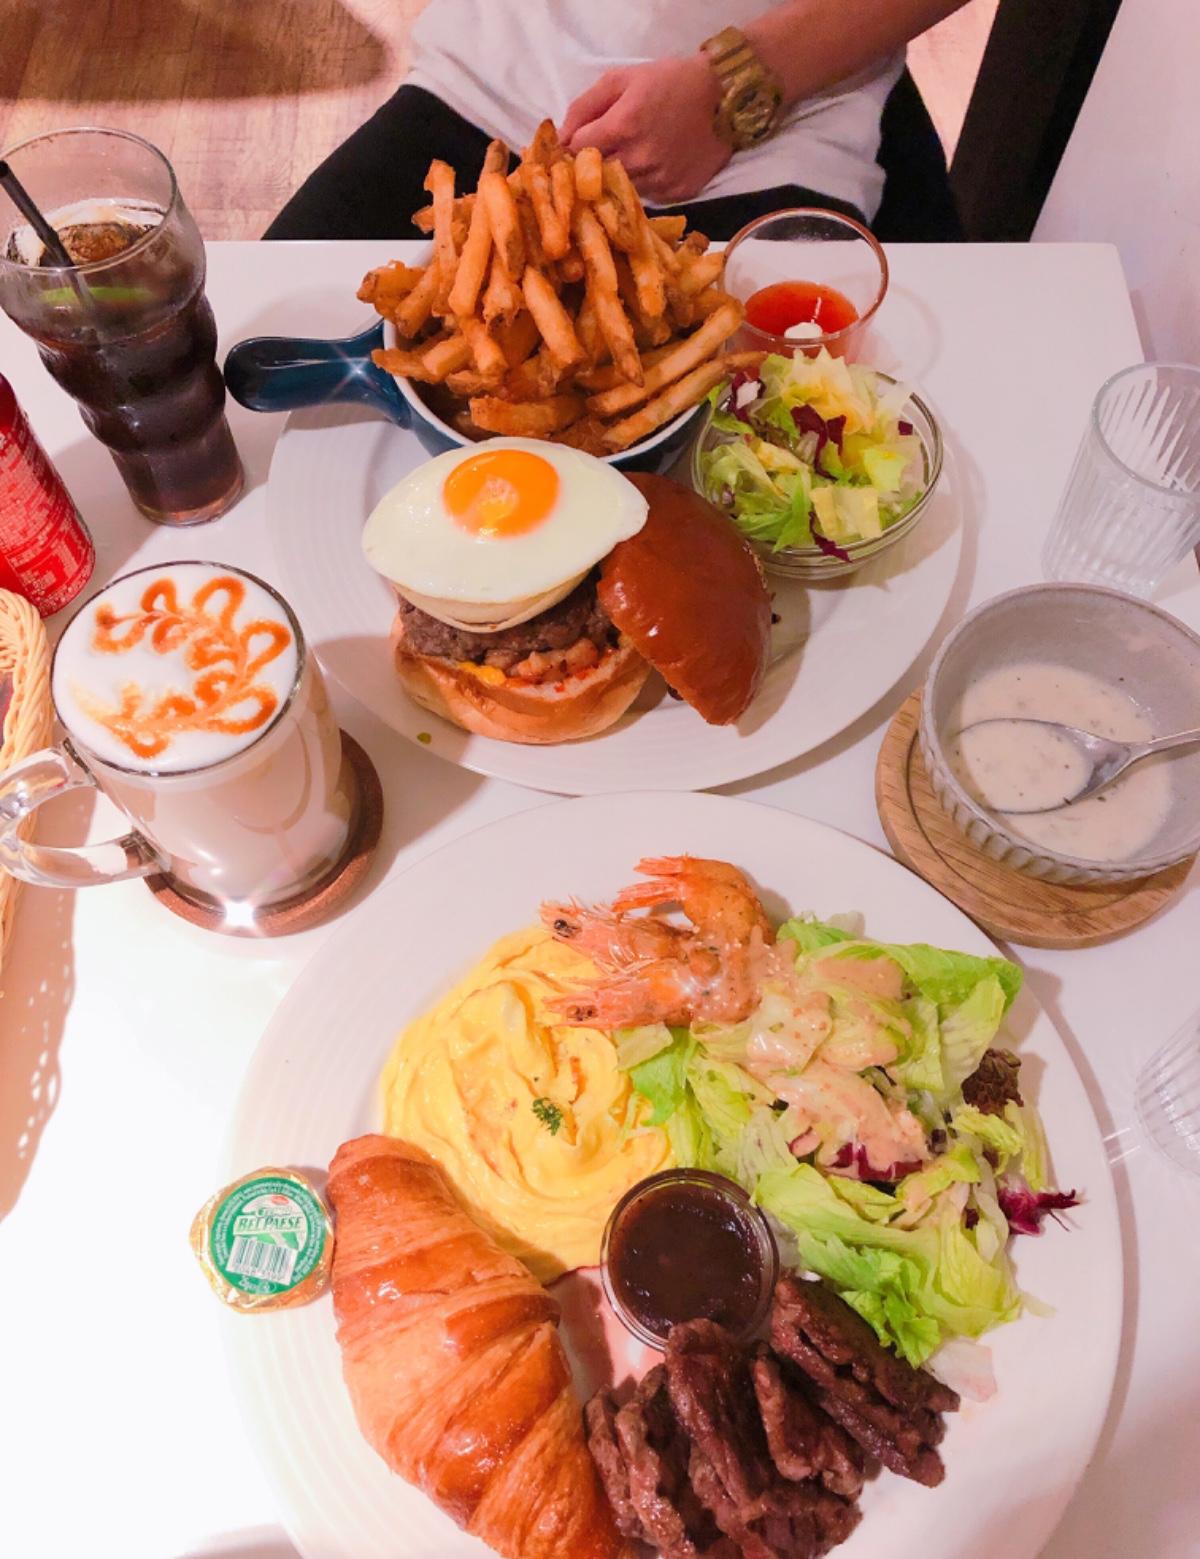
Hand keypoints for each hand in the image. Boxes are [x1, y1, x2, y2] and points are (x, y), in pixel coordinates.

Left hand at [561, 55, 730, 206]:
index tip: (572, 147)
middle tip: (598, 155)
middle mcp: (639, 159)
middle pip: (595, 175)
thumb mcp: (622, 79)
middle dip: (590, 167)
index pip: (576, 151)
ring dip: (616, 179)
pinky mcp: (675, 194)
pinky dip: (642, 184)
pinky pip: (646, 197)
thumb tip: (559, 136)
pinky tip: (652, 167)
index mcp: (623, 126)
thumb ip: (585, 106)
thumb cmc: (669, 81)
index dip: (570, 149)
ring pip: (619, 190)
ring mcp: (658, 180)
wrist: (723, 98)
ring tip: (628, 159)